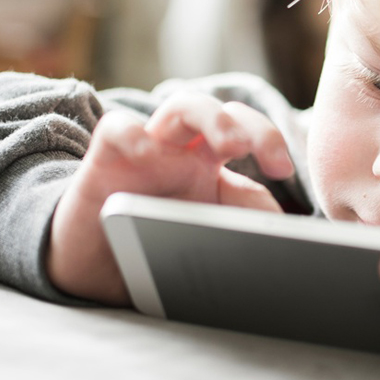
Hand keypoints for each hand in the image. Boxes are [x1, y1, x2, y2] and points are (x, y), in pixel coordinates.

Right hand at [49, 93, 295, 304]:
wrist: (94, 272)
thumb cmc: (151, 247)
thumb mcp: (205, 240)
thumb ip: (243, 225)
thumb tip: (283, 225)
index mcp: (210, 166)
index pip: (247, 135)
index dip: (269, 141)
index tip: (285, 170)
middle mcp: (182, 151)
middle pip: (221, 112)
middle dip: (247, 124)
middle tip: (253, 151)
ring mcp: (146, 151)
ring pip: (181, 107)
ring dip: (210, 117)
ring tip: (228, 143)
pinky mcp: (106, 159)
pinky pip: (117, 128)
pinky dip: (132, 134)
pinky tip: (146, 151)